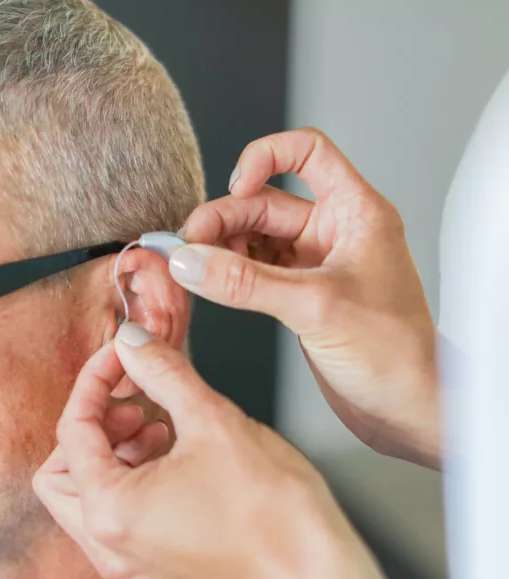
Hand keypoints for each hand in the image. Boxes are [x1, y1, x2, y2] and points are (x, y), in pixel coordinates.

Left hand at [34, 323, 416, 578]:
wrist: (318, 574)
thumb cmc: (272, 507)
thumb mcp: (212, 419)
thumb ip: (161, 371)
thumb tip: (131, 341)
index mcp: (109, 511)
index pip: (72, 431)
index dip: (93, 382)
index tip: (119, 357)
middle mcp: (107, 549)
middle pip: (59, 475)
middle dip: (90, 430)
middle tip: (134, 407)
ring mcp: (128, 570)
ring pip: (85, 502)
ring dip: (110, 458)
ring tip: (160, 431)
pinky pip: (114, 527)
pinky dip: (128, 490)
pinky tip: (173, 464)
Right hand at [172, 128, 439, 467]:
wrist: (408, 410)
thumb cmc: (395, 355)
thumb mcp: (314, 308)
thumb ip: (245, 282)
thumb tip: (189, 260)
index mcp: (355, 212)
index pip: (306, 152)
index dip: (265, 158)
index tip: (234, 188)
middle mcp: (334, 232)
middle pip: (263, 203)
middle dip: (221, 220)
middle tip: (186, 247)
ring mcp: (314, 265)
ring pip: (252, 238)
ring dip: (218, 248)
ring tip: (189, 268)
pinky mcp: (298, 296)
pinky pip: (251, 272)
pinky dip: (225, 276)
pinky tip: (206, 286)